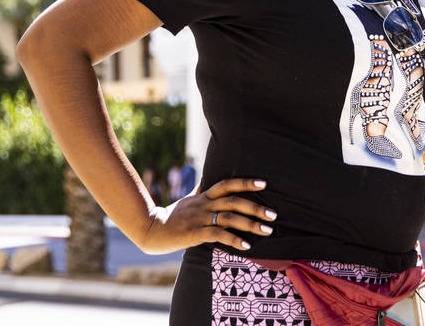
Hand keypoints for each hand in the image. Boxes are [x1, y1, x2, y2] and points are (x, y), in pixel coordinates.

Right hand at [137, 178, 276, 254]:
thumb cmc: (172, 215)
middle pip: (233, 201)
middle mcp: (204, 204)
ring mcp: (200, 218)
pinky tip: (246, 246)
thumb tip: (206, 178)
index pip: (227, 184)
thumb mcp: (188, 199)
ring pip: (229, 217)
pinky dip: (234, 240)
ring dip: (250, 224)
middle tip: (273, 214)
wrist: (151, 229)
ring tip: (266, 230)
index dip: (245, 183)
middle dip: (255, 207)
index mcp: (204, 195)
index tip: (264, 183)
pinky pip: (218, 235)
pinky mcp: (195, 233)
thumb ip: (200, 189)